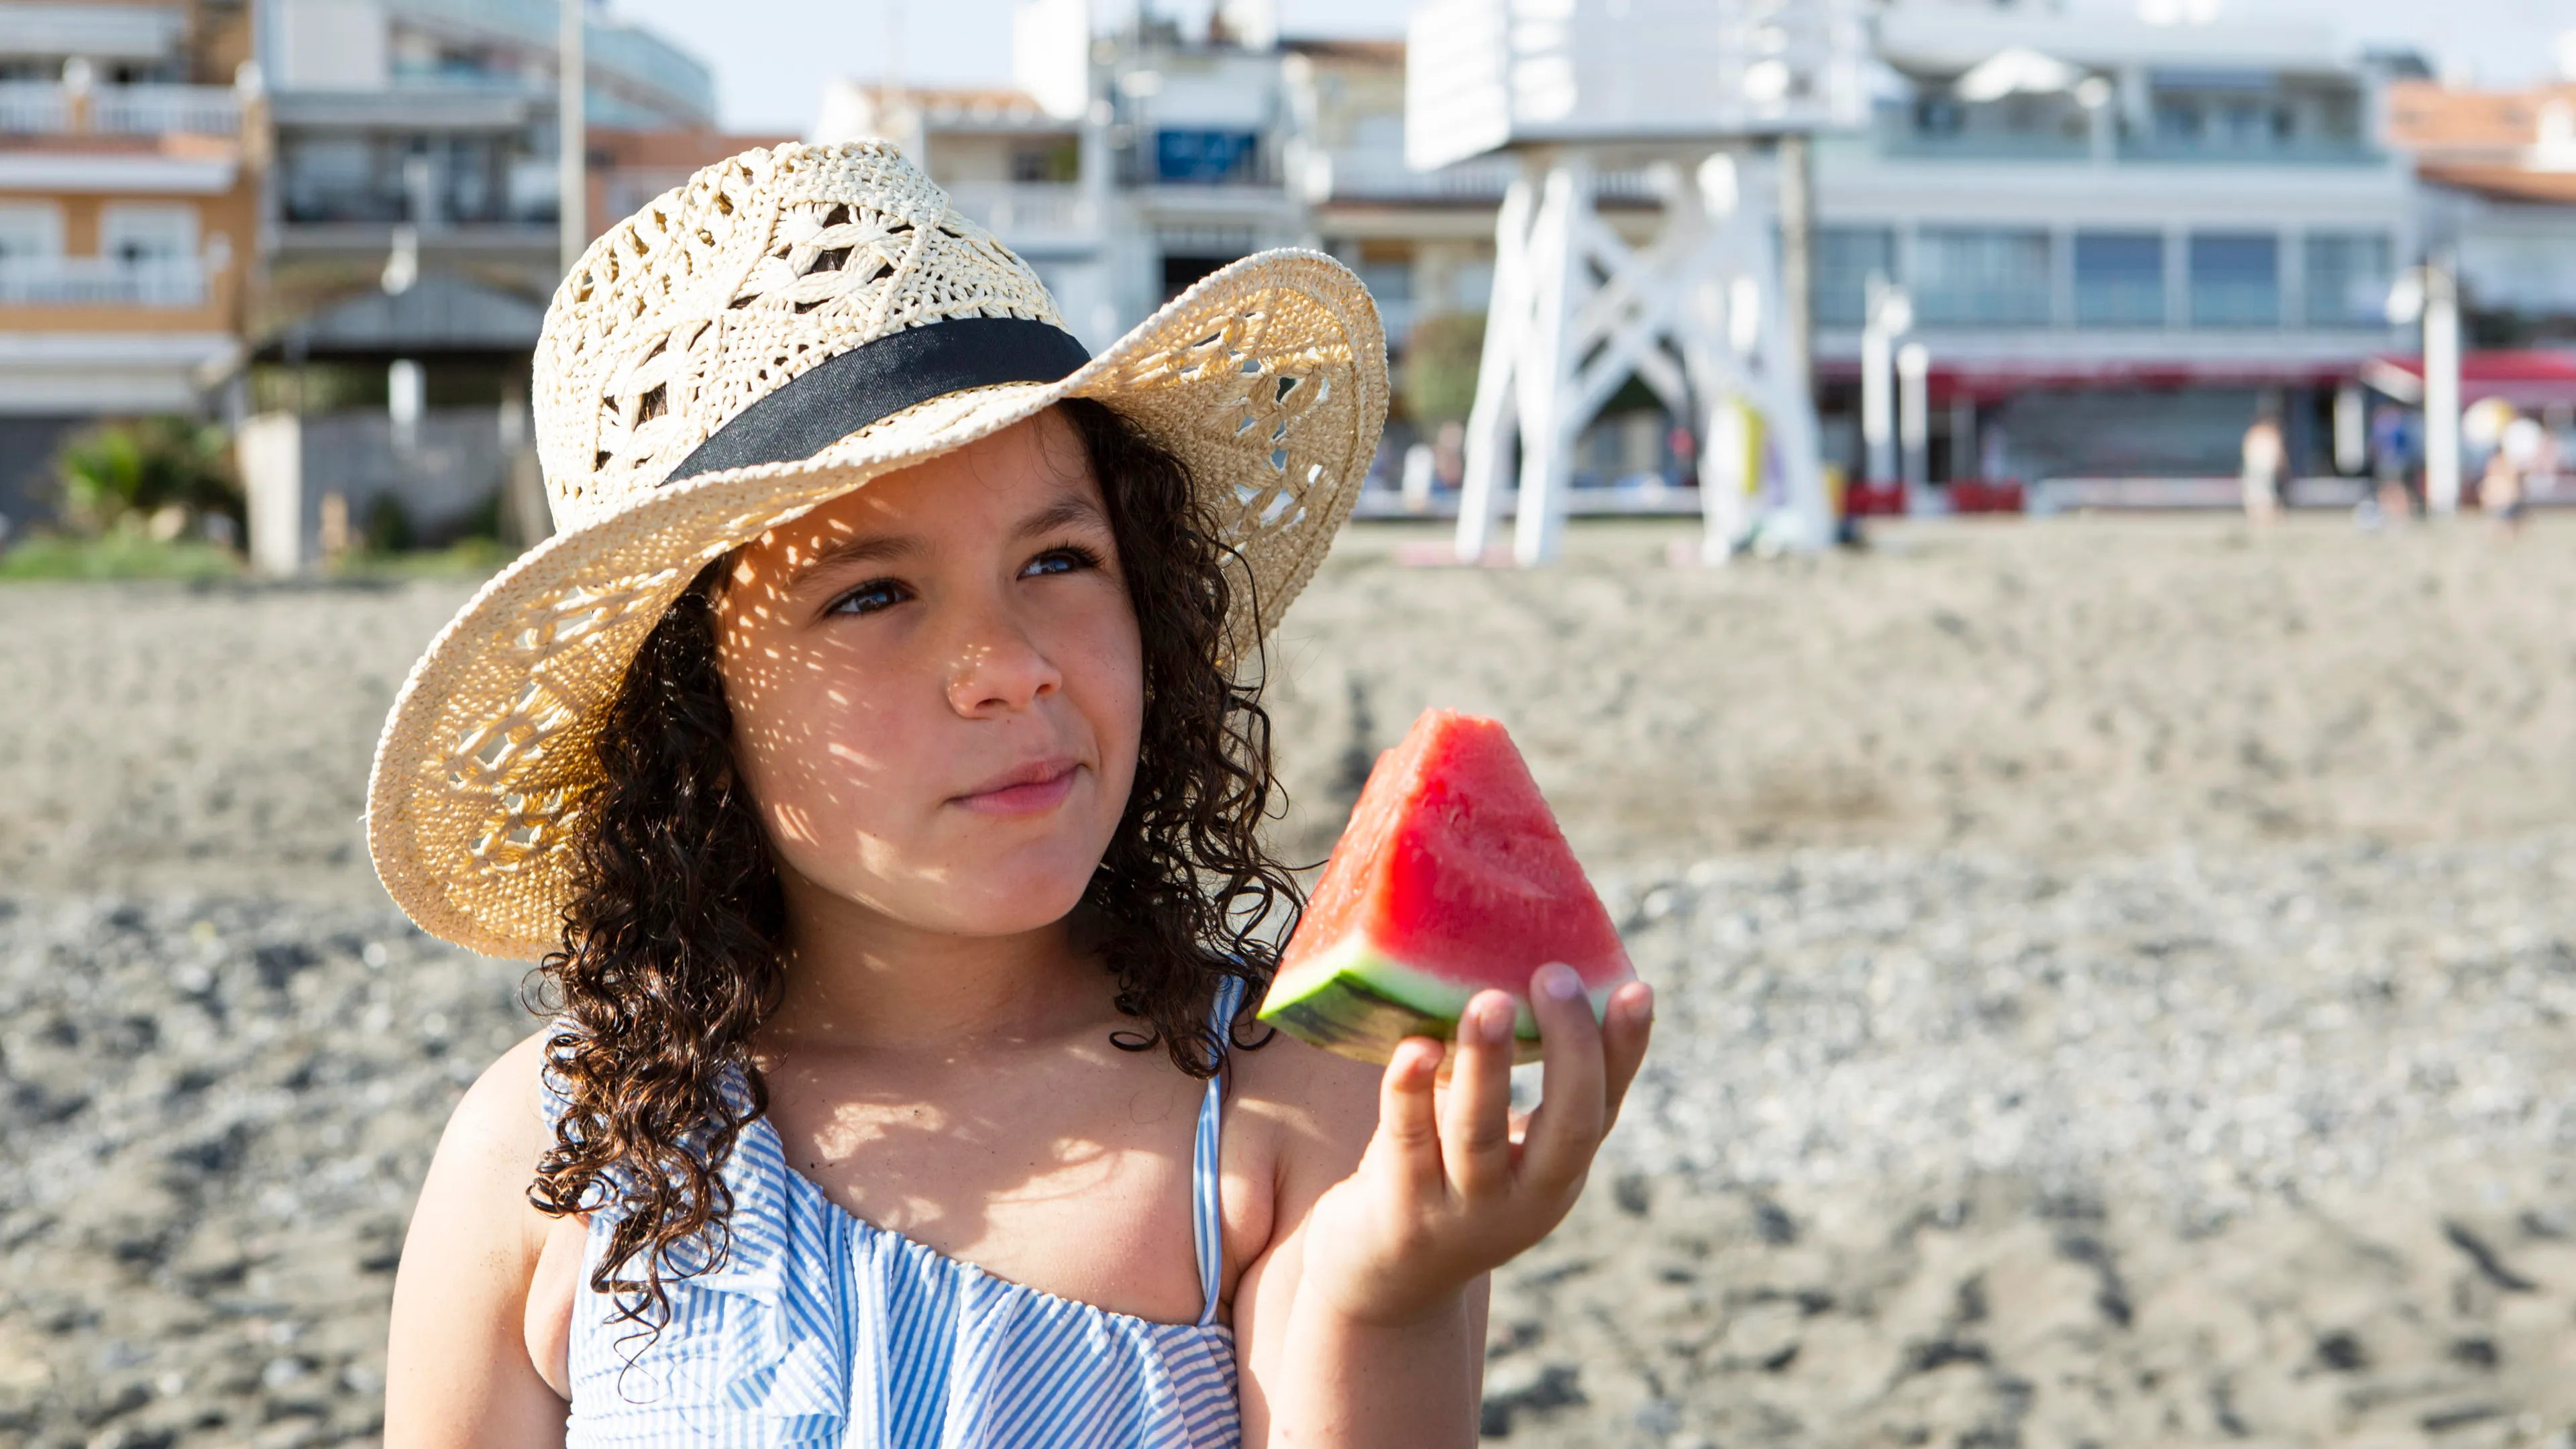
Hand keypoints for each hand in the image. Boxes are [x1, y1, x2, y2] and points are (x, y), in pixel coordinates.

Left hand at [1297, 964, 1653, 1326]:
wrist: (1381, 1281)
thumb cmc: (1440, 1175)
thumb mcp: (1490, 1136)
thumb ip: (1504, 1074)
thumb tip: (1507, 955)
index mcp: (1559, 1169)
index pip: (1607, 1105)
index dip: (1625, 1049)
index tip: (1636, 987)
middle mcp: (1527, 1198)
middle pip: (1568, 1127)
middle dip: (1569, 1050)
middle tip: (1551, 975)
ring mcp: (1465, 1212)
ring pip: (1482, 1136)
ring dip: (1489, 1065)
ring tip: (1488, 1002)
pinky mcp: (1403, 1216)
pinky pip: (1408, 1144)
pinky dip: (1411, 1093)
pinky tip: (1413, 1048)